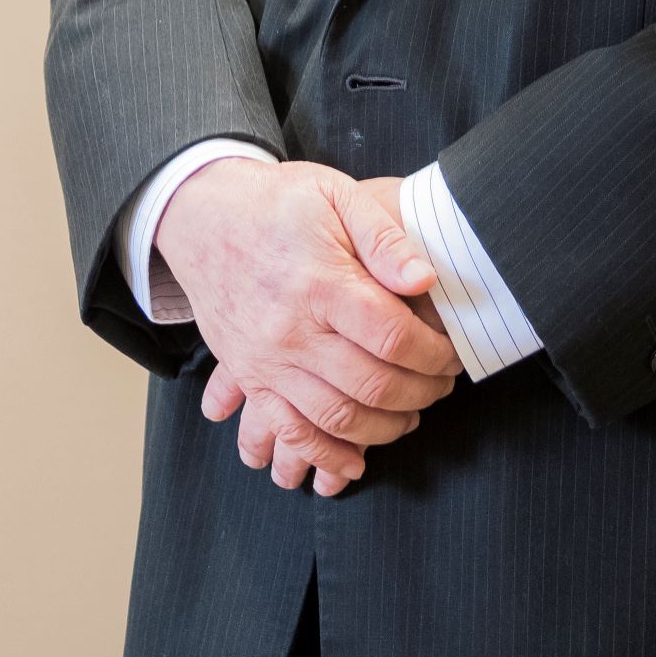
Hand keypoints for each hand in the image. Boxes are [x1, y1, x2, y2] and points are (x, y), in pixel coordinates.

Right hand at [155, 159, 456, 493]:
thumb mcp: (335, 195)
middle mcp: (291, 330)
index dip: (435, 354)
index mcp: (319, 282)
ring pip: (337, 419)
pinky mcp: (250, 377)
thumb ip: (384, 238)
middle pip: (372, 385)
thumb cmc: (277, 203)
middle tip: (441, 385)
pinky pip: (289, 432)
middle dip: (421, 393)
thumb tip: (425, 279)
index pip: (393, 337)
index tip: (452, 354)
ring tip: (411, 414)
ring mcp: (266, 361)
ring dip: (386, 428)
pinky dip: (326, 457)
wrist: (203, 215)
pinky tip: (357, 461)